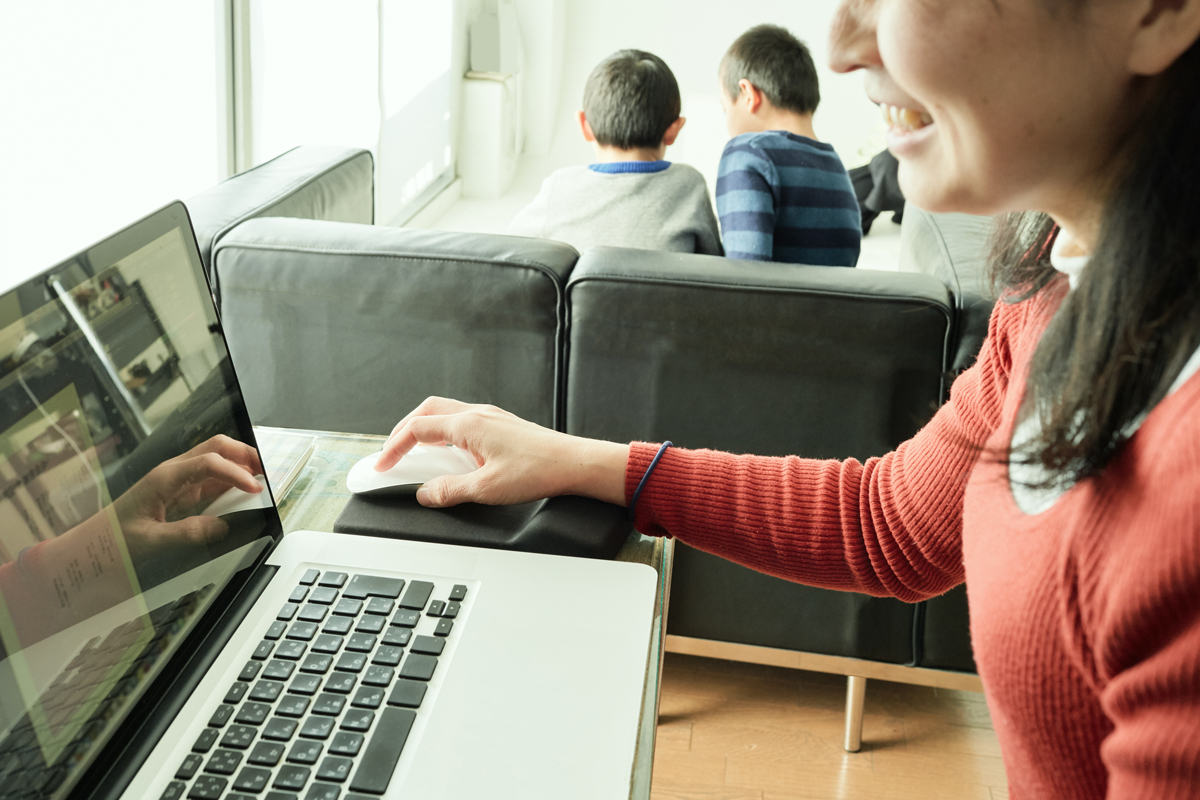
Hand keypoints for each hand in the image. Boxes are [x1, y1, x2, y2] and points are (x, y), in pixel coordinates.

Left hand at [113, 434, 263, 559]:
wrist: (97, 544)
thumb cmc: (117, 540)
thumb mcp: (151, 541)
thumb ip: (187, 533)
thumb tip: (222, 526)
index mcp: (165, 477)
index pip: (210, 462)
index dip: (236, 473)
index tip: (256, 488)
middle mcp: (174, 471)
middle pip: (217, 447)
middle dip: (245, 454)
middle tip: (268, 470)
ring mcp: (179, 479)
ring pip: (217, 457)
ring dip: (241, 464)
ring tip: (262, 478)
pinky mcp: (183, 490)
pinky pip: (213, 477)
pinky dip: (233, 479)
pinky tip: (244, 490)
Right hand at [375, 397, 628, 507]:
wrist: (575, 463)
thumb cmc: (539, 470)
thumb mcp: (487, 489)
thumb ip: (450, 491)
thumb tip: (425, 494)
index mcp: (469, 425)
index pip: (417, 429)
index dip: (394, 447)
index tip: (382, 465)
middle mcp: (477, 414)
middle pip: (427, 412)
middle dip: (403, 431)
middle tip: (392, 454)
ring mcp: (491, 417)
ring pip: (445, 414)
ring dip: (424, 430)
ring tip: (416, 454)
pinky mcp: (501, 425)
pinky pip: (462, 421)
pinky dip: (445, 434)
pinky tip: (450, 455)